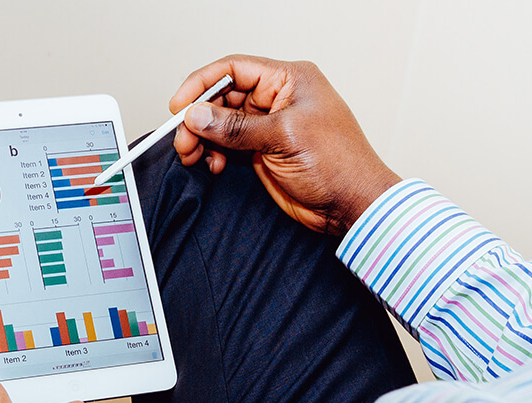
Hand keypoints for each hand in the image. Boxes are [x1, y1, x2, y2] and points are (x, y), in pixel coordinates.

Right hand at [171, 55, 402, 235]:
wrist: (352, 205)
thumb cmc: (339, 164)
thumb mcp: (283, 137)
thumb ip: (236, 127)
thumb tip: (197, 116)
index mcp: (289, 80)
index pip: (234, 69)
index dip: (202, 84)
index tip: (179, 105)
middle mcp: (278, 98)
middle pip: (223, 97)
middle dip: (199, 117)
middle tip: (183, 139)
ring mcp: (269, 125)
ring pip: (221, 123)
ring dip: (203, 138)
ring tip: (193, 154)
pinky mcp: (263, 150)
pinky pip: (227, 145)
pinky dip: (214, 153)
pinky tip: (213, 165)